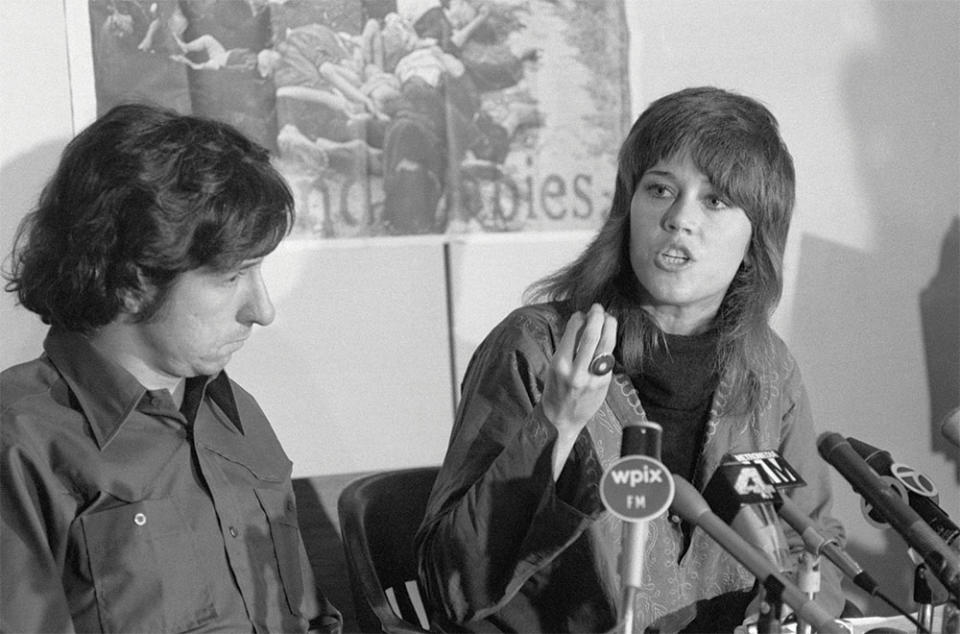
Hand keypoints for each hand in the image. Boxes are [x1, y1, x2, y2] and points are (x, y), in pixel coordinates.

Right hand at [541, 303, 616, 447]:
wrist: (561, 420)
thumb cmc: (556, 390)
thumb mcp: (555, 367)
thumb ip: (569, 347)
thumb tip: (581, 322)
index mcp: (559, 364)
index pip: (572, 332)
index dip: (579, 318)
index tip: (582, 313)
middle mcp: (576, 372)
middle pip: (592, 336)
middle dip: (597, 317)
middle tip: (598, 308)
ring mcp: (592, 378)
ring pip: (606, 345)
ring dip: (609, 327)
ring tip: (608, 318)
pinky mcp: (604, 384)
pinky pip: (609, 359)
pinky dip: (609, 345)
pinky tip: (608, 338)